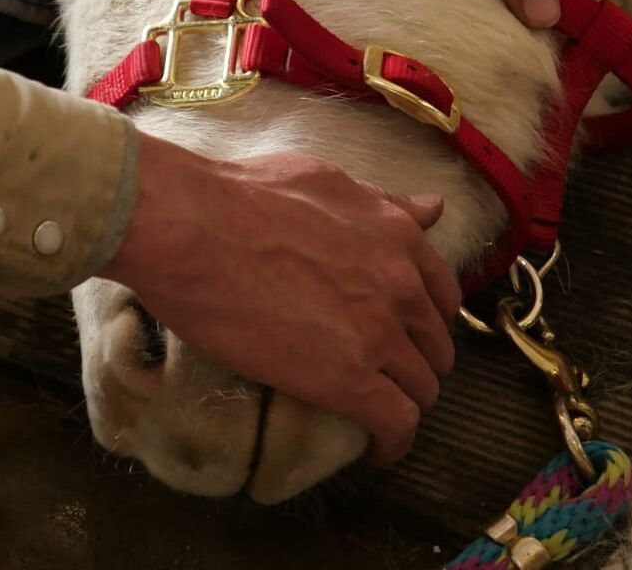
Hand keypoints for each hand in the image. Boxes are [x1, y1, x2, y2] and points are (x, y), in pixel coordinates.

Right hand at [100, 138, 460, 465]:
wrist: (191, 228)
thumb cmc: (239, 196)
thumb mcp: (325, 181)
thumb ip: (383, 204)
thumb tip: (430, 208)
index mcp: (397, 235)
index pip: (440, 295)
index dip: (424, 322)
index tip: (403, 337)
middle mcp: (401, 284)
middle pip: (435, 346)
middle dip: (417, 366)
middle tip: (386, 378)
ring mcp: (379, 334)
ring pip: (422, 388)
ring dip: (405, 404)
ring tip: (376, 415)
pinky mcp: (349, 379)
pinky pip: (397, 424)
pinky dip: (393, 443)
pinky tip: (377, 450)